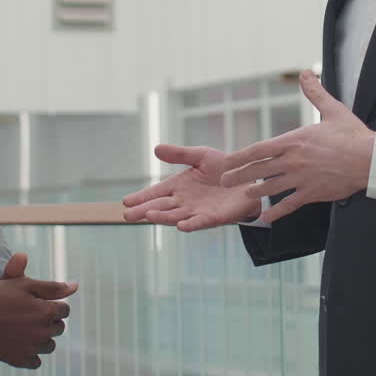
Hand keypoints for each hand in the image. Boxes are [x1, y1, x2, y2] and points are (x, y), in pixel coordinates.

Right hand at [0, 253, 77, 368]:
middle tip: (29, 314)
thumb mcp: (24, 284)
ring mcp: (32, 348)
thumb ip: (52, 287)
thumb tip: (75, 286)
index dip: (51, 304)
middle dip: (48, 320)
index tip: (36, 302)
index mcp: (46, 312)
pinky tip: (19, 342)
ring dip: (42, 337)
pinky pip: (36, 361)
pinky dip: (30, 353)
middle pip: (59, 328)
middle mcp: (42, 332)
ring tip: (24, 328)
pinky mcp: (20, 360)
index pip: (64, 309)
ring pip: (49, 345)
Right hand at [121, 145, 261, 230]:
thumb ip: (180, 154)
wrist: (249, 179)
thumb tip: (156, 149)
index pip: (156, 192)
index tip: (126, 201)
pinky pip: (200, 222)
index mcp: (179, 186)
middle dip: (145, 211)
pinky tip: (180, 226)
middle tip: (127, 215)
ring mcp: (198, 211)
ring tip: (148, 216)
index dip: (142, 197)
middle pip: (161, 207)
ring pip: (176, 216)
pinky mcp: (214, 217)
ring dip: (163, 217)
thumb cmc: (223, 169)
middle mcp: (185, 201)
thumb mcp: (200, 156)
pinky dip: (190, 225)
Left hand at [220, 70, 374, 222]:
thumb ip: (315, 92)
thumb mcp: (332, 110)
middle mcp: (293, 161)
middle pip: (259, 170)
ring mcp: (301, 179)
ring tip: (244, 196)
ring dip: (254, 193)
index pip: (259, 149)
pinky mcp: (313, 193)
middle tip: (224, 181)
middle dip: (239, 176)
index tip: (227, 161)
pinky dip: (277, 212)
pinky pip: (290, 205)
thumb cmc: (352, 135)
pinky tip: (267, 218)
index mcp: (294, 141)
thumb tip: (305, 73)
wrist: (370, 159)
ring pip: (271, 188)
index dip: (240, 157)